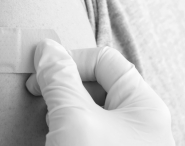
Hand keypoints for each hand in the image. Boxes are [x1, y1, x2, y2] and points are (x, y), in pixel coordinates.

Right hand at [26, 39, 174, 145]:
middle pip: (98, 85)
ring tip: (49, 124)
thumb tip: (47, 48)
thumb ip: (61, 80)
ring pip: (92, 111)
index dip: (70, 60)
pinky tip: (58, 138)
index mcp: (144, 105)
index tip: (39, 76)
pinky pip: (90, 131)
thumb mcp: (75, 119)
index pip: (105, 60)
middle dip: (66, 87)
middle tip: (41, 100)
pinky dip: (71, 129)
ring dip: (66, 109)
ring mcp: (127, 141)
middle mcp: (141, 122)